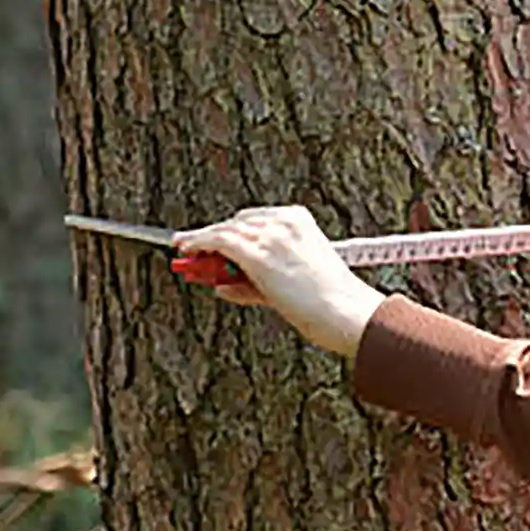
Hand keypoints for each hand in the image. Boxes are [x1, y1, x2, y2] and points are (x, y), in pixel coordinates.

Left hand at [172, 206, 387, 358]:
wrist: (344, 311)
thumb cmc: (329, 302)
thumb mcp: (293, 282)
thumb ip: (254, 282)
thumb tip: (221, 286)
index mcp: (299, 220)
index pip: (253, 219)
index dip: (229, 230)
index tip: (213, 241)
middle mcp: (283, 222)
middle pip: (235, 222)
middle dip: (214, 236)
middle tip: (193, 250)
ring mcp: (269, 236)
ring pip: (223, 230)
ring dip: (202, 242)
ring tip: (185, 253)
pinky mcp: (256, 254)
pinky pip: (216, 241)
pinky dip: (197, 244)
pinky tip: (185, 250)